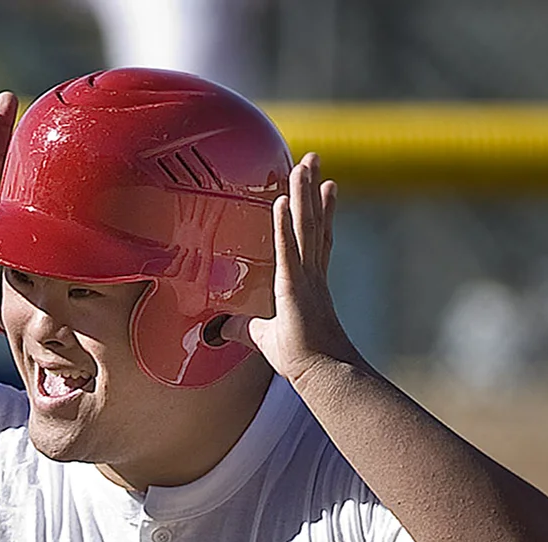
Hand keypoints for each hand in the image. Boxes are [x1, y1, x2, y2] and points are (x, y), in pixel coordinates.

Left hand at [238, 154, 358, 384]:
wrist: (324, 375)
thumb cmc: (303, 361)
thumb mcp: (265, 339)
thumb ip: (244, 329)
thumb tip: (221, 329)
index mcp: (310, 285)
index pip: (316, 241)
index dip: (321, 213)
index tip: (326, 187)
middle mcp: (312, 276)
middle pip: (313, 223)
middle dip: (312, 189)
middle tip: (313, 160)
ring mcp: (306, 279)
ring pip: (305, 227)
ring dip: (302, 194)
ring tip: (303, 164)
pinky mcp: (295, 289)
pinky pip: (288, 250)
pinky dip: (284, 225)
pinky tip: (282, 199)